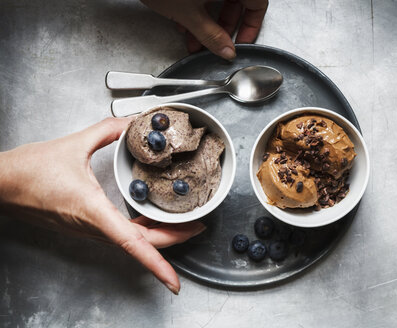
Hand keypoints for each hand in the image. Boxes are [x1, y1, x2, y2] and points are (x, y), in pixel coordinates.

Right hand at [0, 117, 205, 294]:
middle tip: (199, 225)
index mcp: (93, 212)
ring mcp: (88, 230)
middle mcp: (93, 227)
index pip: (133, 243)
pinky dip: (141, 229)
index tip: (174, 282)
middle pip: (141, 243)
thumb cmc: (27, 172)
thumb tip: (131, 123)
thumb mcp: (73, 144)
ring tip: (185, 221)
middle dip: (174, 239)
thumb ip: (107, 131)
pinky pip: (119, 233)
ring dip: (160, 235)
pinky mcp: (84, 226)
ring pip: (132, 240)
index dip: (157, 264)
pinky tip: (151, 216)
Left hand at [141, 0, 268, 59]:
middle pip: (238, 1)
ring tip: (195, 39)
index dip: (251, 26)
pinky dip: (198, 8)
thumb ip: (212, 36)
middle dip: (224, 27)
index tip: (241, 42)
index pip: (258, 4)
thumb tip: (226, 50)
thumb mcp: (190, 15)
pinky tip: (185, 22)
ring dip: (208, 21)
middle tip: (218, 44)